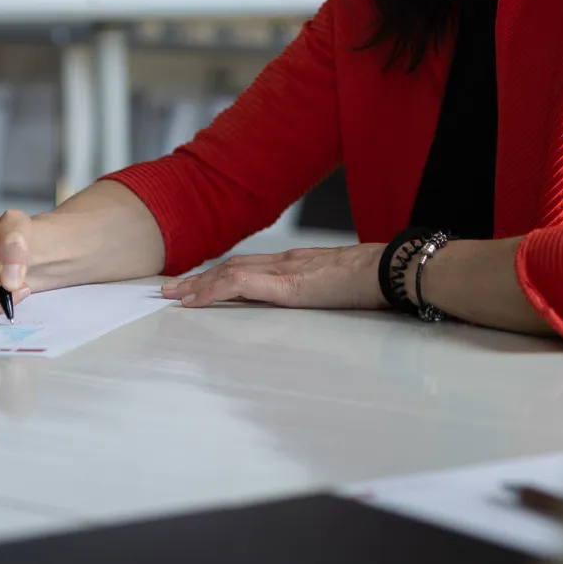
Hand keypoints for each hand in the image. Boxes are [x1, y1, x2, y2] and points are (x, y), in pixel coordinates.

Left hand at [160, 244, 388, 310]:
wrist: (391, 269)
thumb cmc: (376, 280)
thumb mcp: (342, 286)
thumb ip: (324, 291)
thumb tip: (319, 302)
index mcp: (299, 263)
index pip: (251, 264)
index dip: (222, 273)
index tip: (199, 283)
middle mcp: (286, 261)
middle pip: (233, 266)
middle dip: (200, 277)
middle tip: (171, 288)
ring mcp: (285, 271)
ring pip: (230, 273)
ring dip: (199, 285)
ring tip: (174, 296)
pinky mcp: (287, 286)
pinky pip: (241, 285)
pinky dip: (215, 291)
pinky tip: (197, 301)